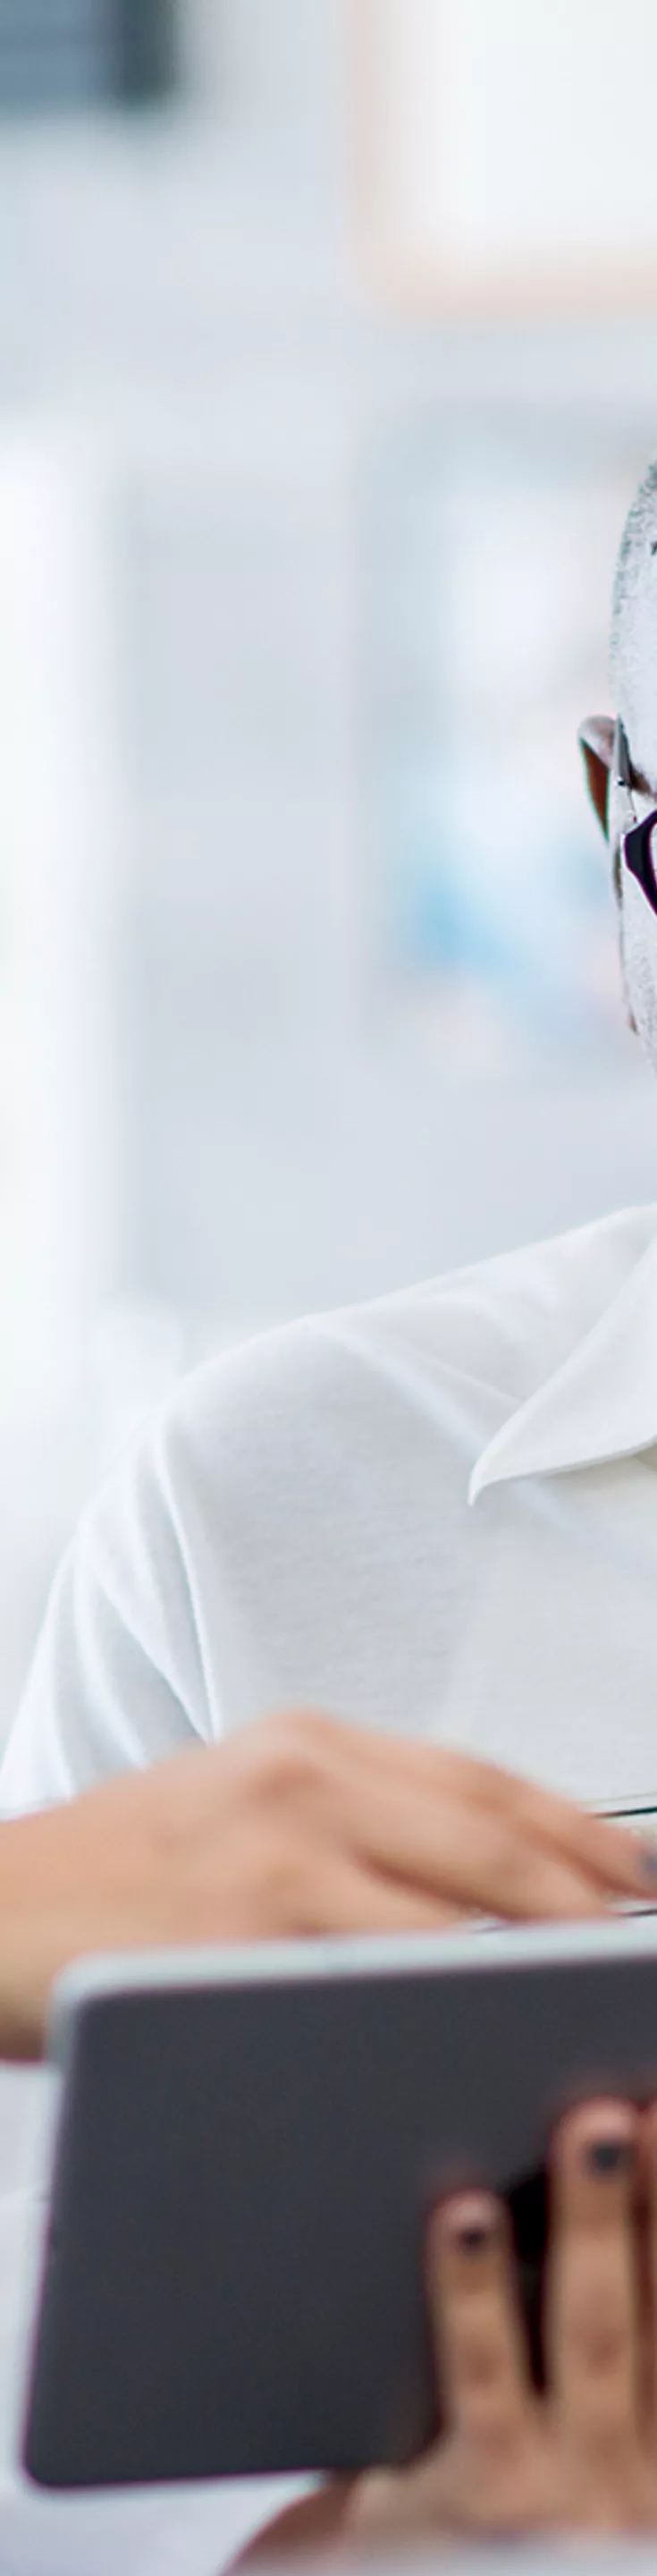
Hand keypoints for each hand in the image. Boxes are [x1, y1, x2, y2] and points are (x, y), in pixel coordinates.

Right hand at [0, 1710, 650, 2055]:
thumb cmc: (103, 1875)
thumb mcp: (231, 1801)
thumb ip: (341, 1822)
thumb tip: (465, 1881)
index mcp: (305, 1744)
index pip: (483, 1779)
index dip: (583, 1829)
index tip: (644, 1876)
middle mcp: (299, 1782)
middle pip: (494, 1840)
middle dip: (595, 1899)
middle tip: (653, 1944)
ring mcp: (270, 1861)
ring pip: (454, 1916)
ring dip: (544, 1964)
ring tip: (603, 2003)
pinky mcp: (236, 1947)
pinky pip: (373, 1986)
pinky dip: (446, 2014)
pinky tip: (490, 2043)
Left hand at [347, 2097, 656, 2538]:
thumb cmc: (493, 2495)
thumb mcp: (572, 2433)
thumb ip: (600, 2338)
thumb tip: (621, 2156)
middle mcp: (642, 2470)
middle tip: (651, 2104)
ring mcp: (572, 2484)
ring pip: (597, 2332)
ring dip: (600, 2220)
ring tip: (592, 2127)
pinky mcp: (487, 2496)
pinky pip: (485, 2374)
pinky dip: (479, 2288)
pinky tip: (465, 2217)